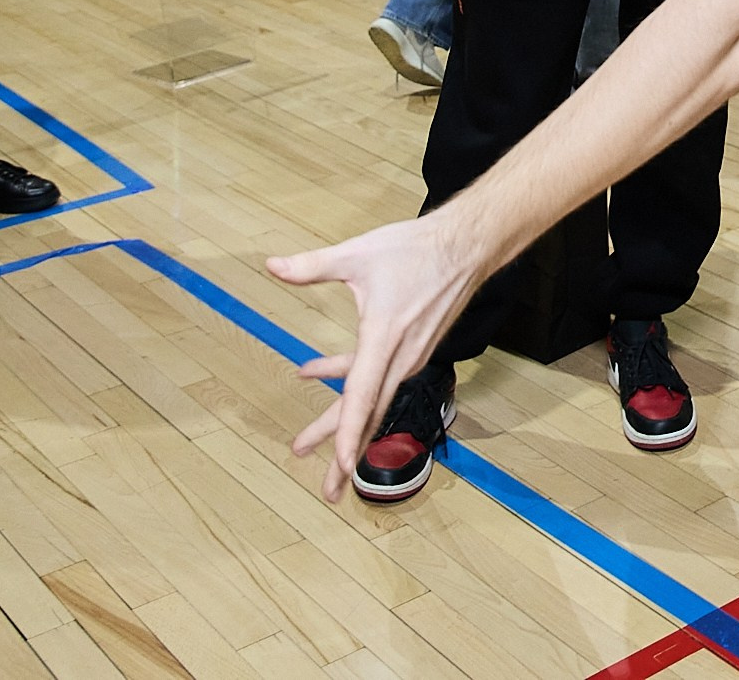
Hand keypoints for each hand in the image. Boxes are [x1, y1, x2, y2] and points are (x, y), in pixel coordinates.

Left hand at [267, 212, 489, 502]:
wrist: (466, 247)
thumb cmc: (417, 250)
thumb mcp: (358, 255)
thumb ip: (312, 265)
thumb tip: (272, 266)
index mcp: (384, 337)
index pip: (363, 396)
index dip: (347, 433)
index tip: (337, 463)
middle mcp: (399, 357)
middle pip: (367, 415)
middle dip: (343, 454)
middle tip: (326, 490)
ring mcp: (408, 357)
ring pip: (371, 401)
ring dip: (342, 425)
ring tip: (308, 446)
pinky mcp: (411, 349)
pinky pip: (377, 379)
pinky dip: (348, 384)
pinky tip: (313, 372)